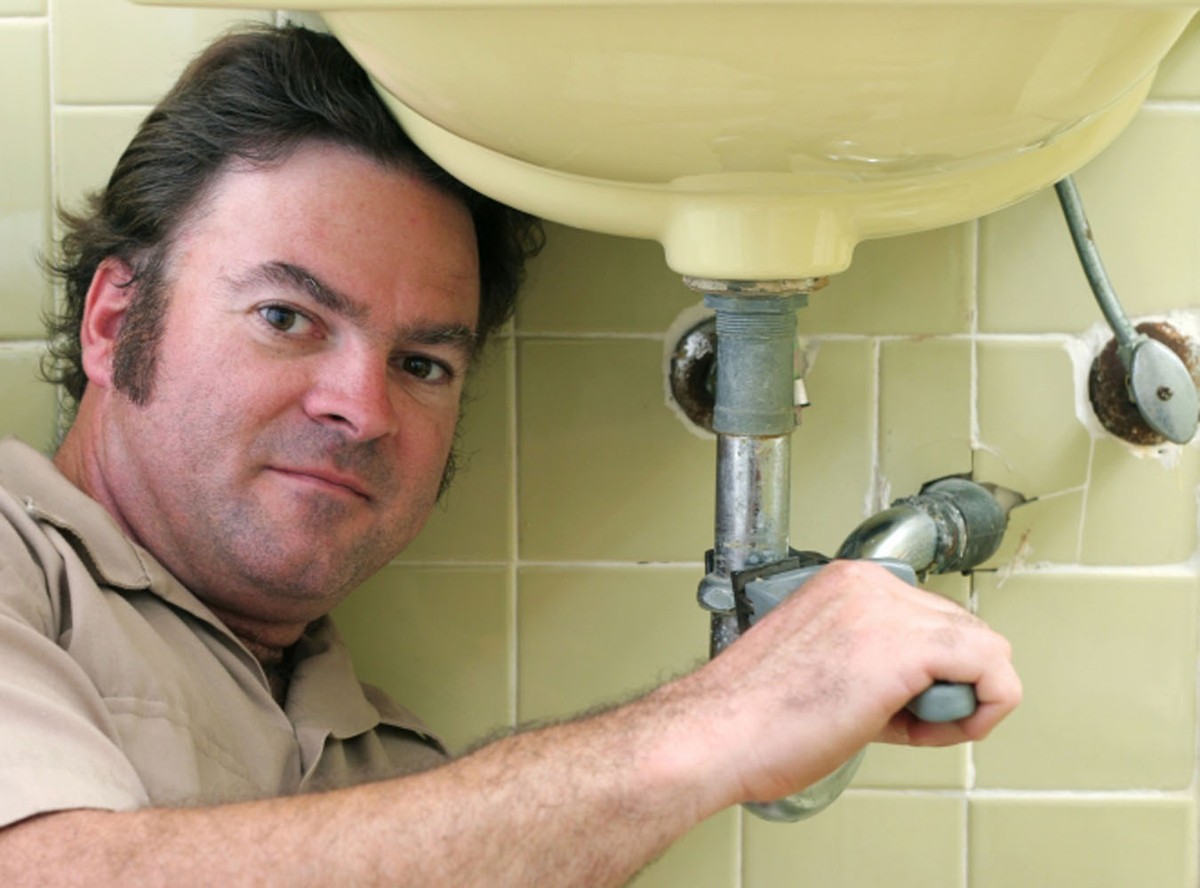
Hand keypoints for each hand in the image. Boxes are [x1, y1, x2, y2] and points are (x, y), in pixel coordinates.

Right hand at [676, 559, 1019, 805]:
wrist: (717, 732)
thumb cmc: (751, 714)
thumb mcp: (818, 661)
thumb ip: (870, 657)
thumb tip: (914, 683)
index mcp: (845, 582)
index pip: (925, 616)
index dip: (925, 671)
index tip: (894, 707)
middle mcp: (869, 584)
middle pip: (958, 628)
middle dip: (946, 682)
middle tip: (904, 722)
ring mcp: (888, 610)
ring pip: (983, 647)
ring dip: (965, 697)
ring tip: (915, 728)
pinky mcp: (907, 647)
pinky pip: (993, 667)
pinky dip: (990, 704)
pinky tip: (951, 728)